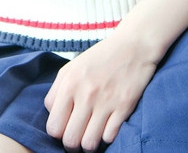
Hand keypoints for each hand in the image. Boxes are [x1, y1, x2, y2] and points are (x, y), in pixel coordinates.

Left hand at [44, 33, 156, 150]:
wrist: (133, 45)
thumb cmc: (101, 56)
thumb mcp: (72, 66)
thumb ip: (57, 90)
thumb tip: (53, 115)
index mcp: (69, 83)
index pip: (53, 126)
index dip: (58, 131)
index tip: (66, 126)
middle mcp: (85, 94)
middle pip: (70, 140)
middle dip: (72, 143)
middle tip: (78, 135)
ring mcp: (106, 102)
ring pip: (89, 144)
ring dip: (89, 143)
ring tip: (92, 133)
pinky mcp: (124, 107)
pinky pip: (109, 137)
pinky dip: (107, 136)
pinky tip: (107, 125)